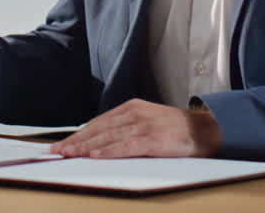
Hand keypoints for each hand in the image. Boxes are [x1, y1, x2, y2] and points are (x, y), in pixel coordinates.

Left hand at [51, 99, 222, 158]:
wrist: (206, 129)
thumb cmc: (175, 129)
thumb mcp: (147, 120)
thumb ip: (126, 127)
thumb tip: (101, 141)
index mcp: (131, 108)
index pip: (98, 122)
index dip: (79, 134)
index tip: (63, 143)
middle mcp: (134, 114)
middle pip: (98, 129)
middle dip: (76, 141)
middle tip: (58, 151)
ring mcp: (143, 125)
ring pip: (107, 137)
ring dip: (85, 147)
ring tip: (69, 153)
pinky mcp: (153, 139)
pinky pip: (125, 146)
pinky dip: (108, 151)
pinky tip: (95, 156)